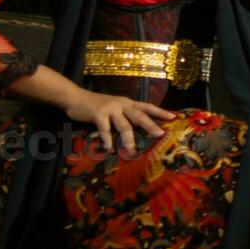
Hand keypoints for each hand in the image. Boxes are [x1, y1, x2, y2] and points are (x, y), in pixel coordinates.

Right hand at [62, 90, 176, 153]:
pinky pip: (105, 129)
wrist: (75, 97)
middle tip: (160, 134)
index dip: (160, 111)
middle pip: (140, 116)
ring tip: (133, 151)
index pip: (147, 106)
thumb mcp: (115, 108)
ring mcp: (110, 108)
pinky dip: (107, 140)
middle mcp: (122, 104)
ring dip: (129, 139)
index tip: (173, 117)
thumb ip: (126, 116)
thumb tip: (139, 129)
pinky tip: (110, 149)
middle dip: (151, 125)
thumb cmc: (97, 105)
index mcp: (128, 103)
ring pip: (124, 125)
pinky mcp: (98, 114)